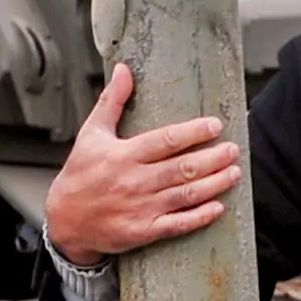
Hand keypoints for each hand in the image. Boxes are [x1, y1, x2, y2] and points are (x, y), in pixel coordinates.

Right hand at [42, 63, 244, 262]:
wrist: (65, 220)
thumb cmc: (80, 174)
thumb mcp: (91, 134)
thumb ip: (111, 101)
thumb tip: (123, 69)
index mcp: (124, 155)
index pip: (166, 140)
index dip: (194, 132)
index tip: (215, 125)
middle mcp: (134, 181)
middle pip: (183, 167)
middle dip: (213, 158)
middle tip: (233, 149)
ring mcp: (141, 208)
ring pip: (186, 194)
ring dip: (214, 183)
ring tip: (235, 172)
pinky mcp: (143, 231)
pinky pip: (177, 224)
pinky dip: (200, 216)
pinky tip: (218, 206)